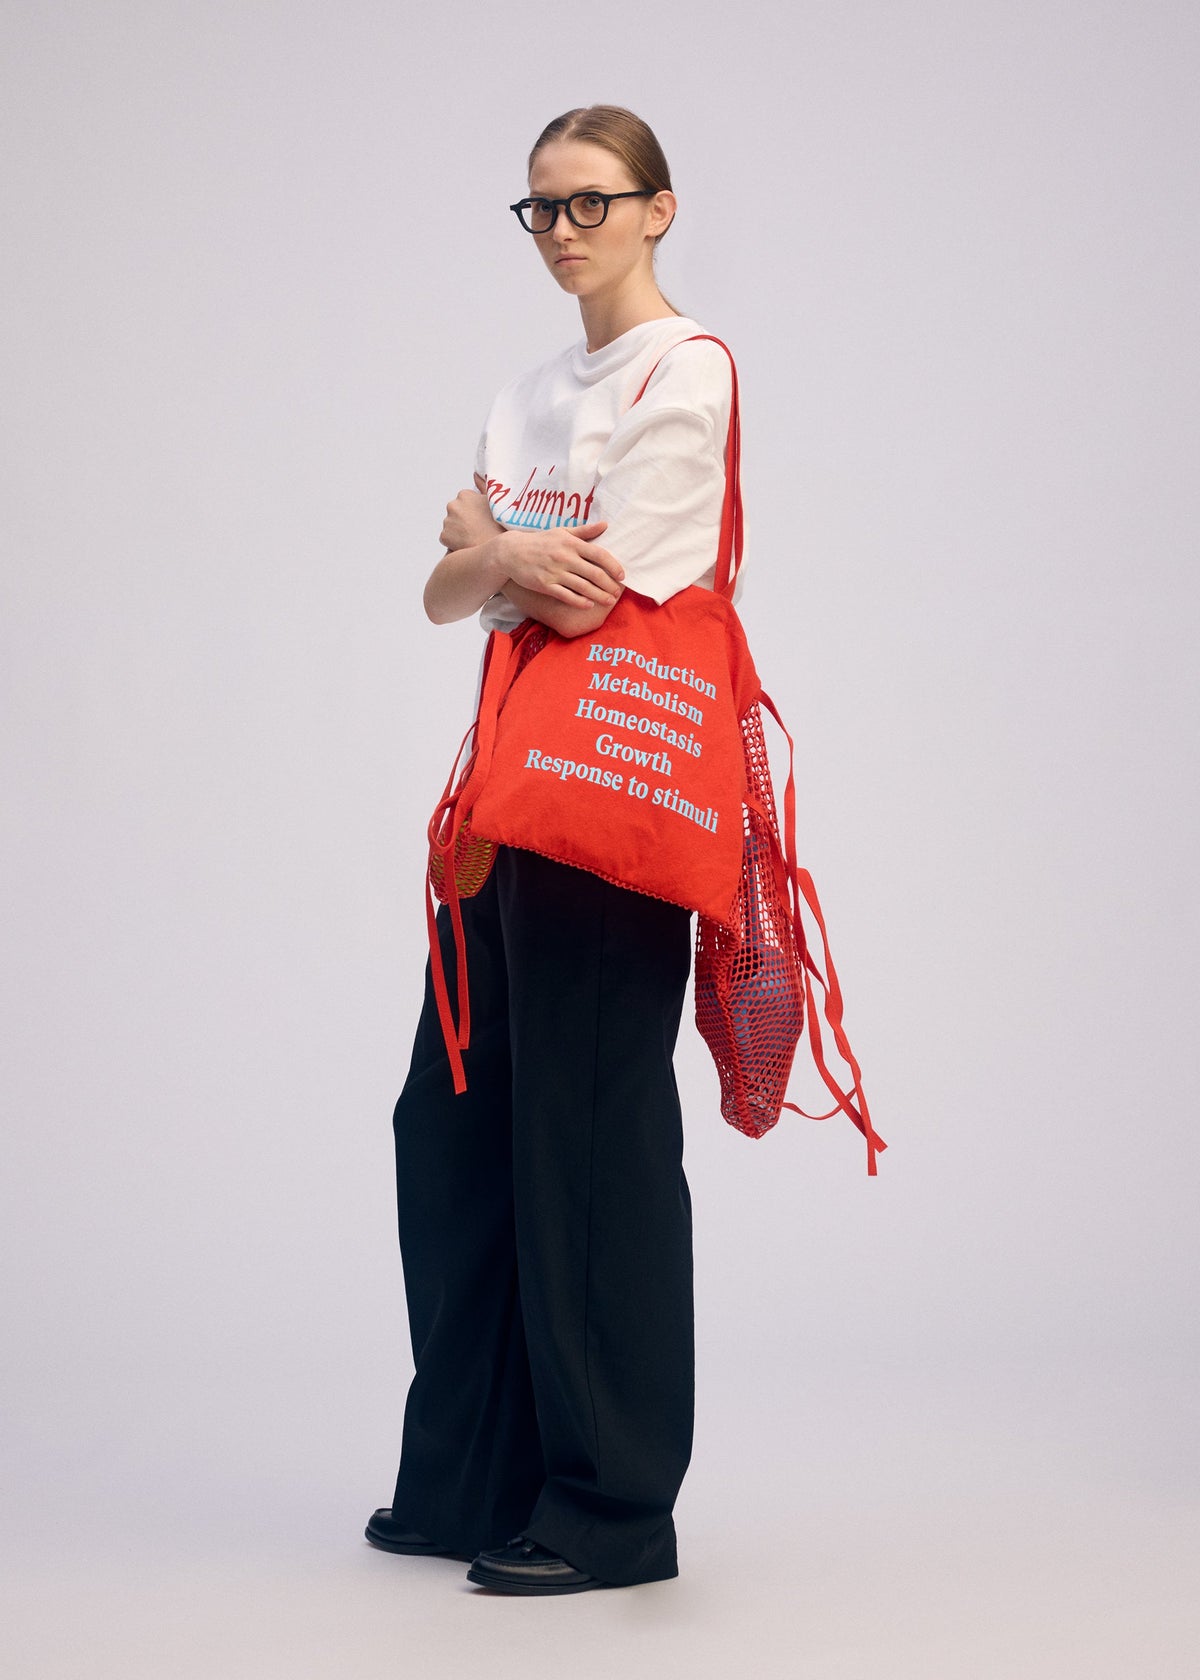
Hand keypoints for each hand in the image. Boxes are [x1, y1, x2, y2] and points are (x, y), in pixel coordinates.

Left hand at [440, 487, 502, 552]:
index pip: (464, 502)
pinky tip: (467, 545)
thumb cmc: (501, 525)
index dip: (474, 512)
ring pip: (451, 527)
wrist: (498, 548)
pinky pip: (447, 539)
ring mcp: (447, 521)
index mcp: (464, 494)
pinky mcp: (444, 536)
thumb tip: (476, 475)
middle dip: (464, 520)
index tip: (482, 520)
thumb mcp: (496, 501)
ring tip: (474, 538)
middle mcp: (452, 505)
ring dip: (460, 532)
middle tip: (479, 530)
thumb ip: (484, 486)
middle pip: (456, 514)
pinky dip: (454, 543)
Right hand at [497, 521, 623, 608]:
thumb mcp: (561, 532)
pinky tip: (589, 605)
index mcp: (571, 543)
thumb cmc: (540, 541)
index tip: (622, 575)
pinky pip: (565, 595)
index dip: (613, 566)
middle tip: (617, 593)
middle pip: (594, 573)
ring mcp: (554, 572)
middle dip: (609, 585)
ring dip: (598, 595)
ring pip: (582, 586)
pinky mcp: (545, 585)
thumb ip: (584, 531)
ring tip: (609, 601)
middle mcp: (564, 557)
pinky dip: (579, 601)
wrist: (511, 552)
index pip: (599, 554)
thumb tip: (605, 525)